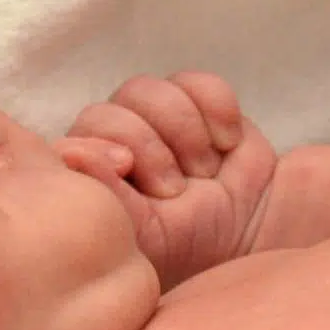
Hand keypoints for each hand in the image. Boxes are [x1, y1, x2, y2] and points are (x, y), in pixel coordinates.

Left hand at [60, 72, 279, 288]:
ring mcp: (152, 121)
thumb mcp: (148, 234)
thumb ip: (107, 194)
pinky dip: (218, 111)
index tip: (129, 168)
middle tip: (176, 189)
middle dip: (147, 148)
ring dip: (183, 131)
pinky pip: (196, 82)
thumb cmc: (193, 246)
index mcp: (91, 179)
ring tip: (204, 171)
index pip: (73, 140)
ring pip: (145, 90)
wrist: (258, 233)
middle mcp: (114, 145)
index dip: (102, 145)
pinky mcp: (195, 102)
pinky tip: (227, 143)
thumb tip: (71, 152)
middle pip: (107, 111)